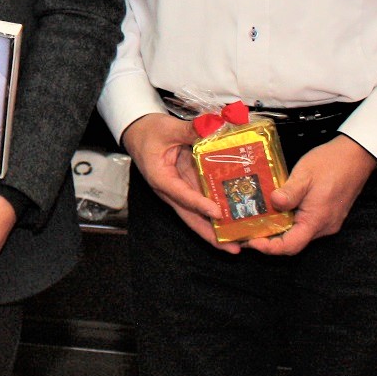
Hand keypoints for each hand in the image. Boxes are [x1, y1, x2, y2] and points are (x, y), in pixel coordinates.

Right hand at [122, 112, 239, 253]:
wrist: (138, 131)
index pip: (181, 194)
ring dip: (215, 229)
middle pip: (190, 217)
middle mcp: (170, 190)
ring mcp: (179, 190)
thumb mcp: (168, 129)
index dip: (199, 204)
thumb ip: (190, 130)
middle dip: (210, 235)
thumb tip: (212, 127)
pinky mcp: (187, 186)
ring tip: (238, 241)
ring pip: (197, 214)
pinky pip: (202, 202)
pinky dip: (217, 211)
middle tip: (232, 247)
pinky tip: (234, 218)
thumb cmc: (149, 132)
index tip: (218, 213)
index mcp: (161, 178)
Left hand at [246, 134, 376, 255]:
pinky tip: (278, 211)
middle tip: (248, 231)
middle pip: (293, 243)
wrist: (356, 155)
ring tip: (258, 221)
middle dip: (269, 241)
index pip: (290, 246)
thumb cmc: (331, 163)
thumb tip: (273, 203)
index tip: (251, 241)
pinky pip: (306, 225)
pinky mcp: (329, 214)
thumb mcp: (305, 174)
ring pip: (300, 234)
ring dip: (280, 231)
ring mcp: (328, 221)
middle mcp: (324, 226)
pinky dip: (290, 222)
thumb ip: (289, 192)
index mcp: (317, 220)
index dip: (269, 248)